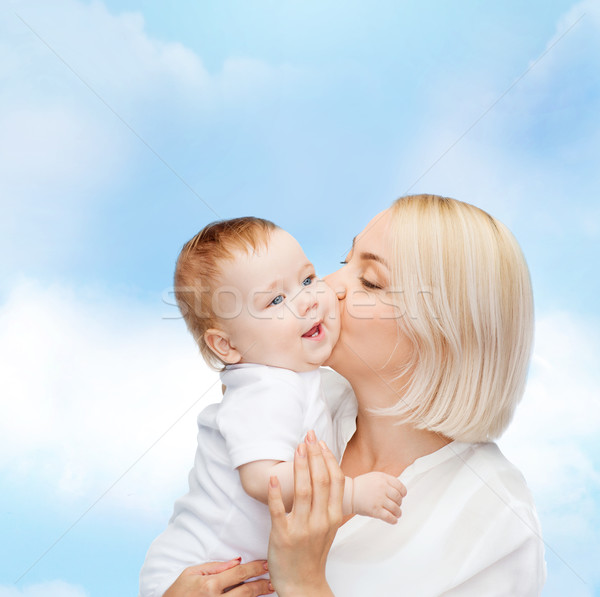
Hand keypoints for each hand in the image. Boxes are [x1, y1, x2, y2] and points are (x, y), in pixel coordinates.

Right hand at [163, 558, 272, 595]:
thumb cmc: (178, 591)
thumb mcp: (191, 573)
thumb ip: (215, 567)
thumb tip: (237, 561)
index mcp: (210, 585)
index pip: (238, 573)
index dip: (255, 568)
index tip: (266, 564)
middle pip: (245, 592)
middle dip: (261, 584)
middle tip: (273, 579)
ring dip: (258, 596)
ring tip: (270, 590)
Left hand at [267, 431, 343, 596]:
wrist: (302, 583)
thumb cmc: (314, 551)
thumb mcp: (329, 526)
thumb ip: (330, 502)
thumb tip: (327, 471)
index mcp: (334, 516)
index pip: (336, 481)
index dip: (328, 459)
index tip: (321, 442)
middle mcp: (321, 521)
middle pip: (321, 481)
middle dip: (315, 455)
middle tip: (309, 436)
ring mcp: (302, 529)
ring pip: (303, 491)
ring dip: (300, 466)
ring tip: (297, 448)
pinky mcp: (282, 536)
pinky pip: (278, 510)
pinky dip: (276, 493)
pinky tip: (273, 477)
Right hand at [352, 472, 406, 523]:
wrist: (349, 494)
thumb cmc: (361, 486)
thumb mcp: (375, 476)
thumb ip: (386, 481)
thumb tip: (398, 489)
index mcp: (383, 478)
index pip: (400, 487)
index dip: (403, 493)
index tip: (402, 496)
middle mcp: (382, 488)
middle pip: (399, 498)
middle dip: (399, 503)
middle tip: (397, 505)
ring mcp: (379, 499)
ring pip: (396, 508)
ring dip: (398, 512)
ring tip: (397, 514)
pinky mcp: (375, 510)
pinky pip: (389, 517)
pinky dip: (393, 520)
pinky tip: (393, 520)